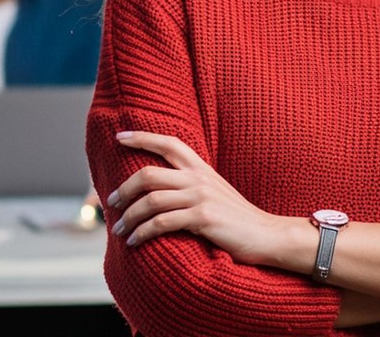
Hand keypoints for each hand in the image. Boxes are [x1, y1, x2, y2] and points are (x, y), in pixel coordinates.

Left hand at [106, 131, 282, 266]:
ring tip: (119, 230)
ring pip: (151, 201)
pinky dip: (143, 233)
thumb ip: (191, 186)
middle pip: (149, 174)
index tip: (119, 138)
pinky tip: (135, 242)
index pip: (168, 143)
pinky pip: (162, 223)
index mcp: (201, 168)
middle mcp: (198, 178)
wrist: (268, 236)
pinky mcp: (203, 218)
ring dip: (129, 216)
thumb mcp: (215, 193)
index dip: (142, 138)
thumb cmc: (238, 219)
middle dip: (124, 189)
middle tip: (111, 202)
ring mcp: (200, 197)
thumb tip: (161, 190)